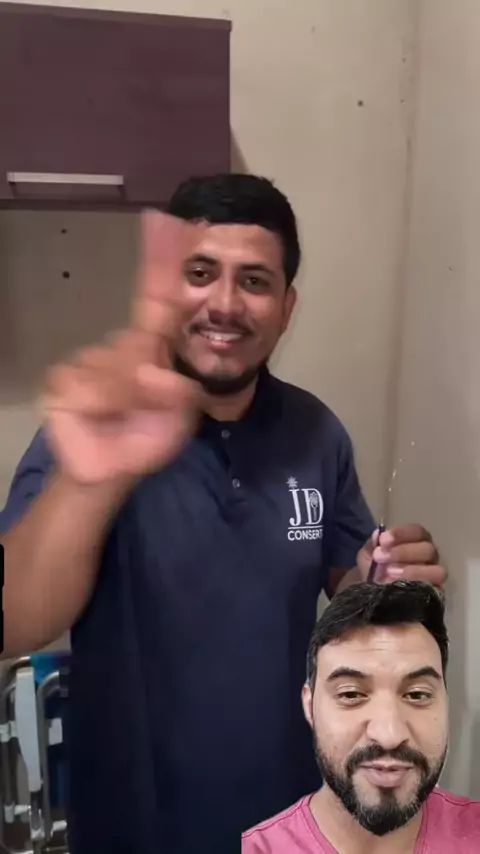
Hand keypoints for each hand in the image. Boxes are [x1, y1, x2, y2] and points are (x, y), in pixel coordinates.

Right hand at [42, 211, 202, 484]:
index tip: (172, 222)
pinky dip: (101, 404)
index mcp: (151, 349)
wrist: (112, 469)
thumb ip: (179, 393)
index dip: (164, 261)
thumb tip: (153, 371)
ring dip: (127, 397)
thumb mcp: (180, 417)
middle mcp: (121, 347)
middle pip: (138, 343)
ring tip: (125, 418)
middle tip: (151, 402)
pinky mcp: (63, 380)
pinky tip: (100, 416)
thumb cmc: (147, 436)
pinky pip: (86, 383)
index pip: (159, 299)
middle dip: (149, 378)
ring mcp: (89, 360)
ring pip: (114, 367)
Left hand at [357, 524, 446, 587]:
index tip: (383, 540)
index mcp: (416, 541)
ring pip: (437, 571)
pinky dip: (417, 587)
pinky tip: (398, 587)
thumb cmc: (374, 569)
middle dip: (403, 552)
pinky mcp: (436, 595)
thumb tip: (378, 535)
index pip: (417, 531)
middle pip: (428, 549)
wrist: (372, 595)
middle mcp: (430, 557)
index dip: (401, 534)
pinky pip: (435, 591)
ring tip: (390, 574)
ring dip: (413, 571)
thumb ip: (373, 545)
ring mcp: (435, 577)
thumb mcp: (369, 555)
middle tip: (380, 558)